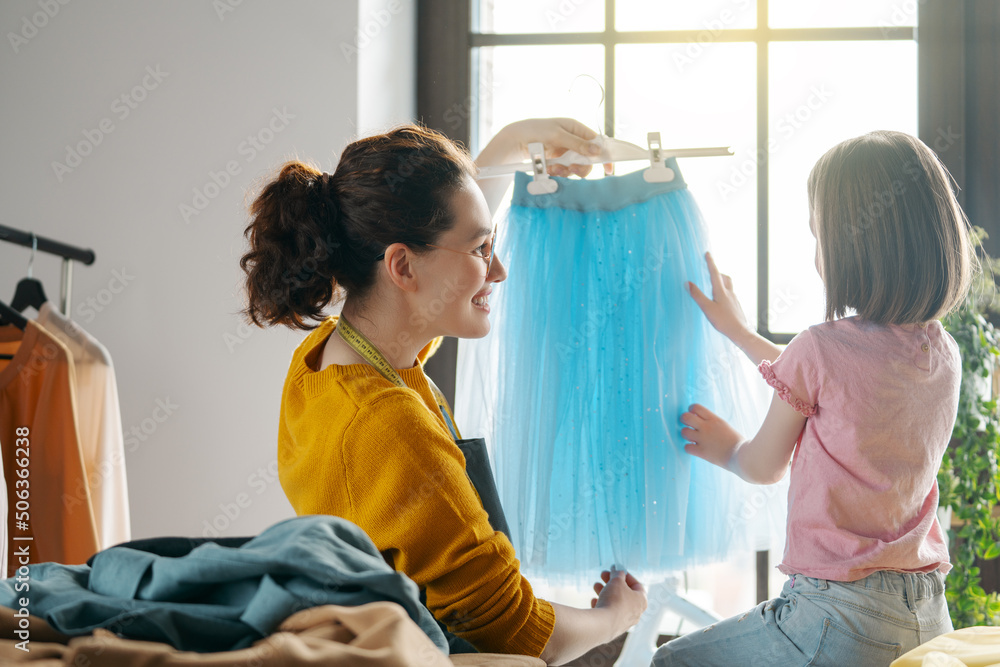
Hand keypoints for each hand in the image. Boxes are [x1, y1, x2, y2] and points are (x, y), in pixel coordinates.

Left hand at [491, 118, 613, 176]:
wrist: (515, 140)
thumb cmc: (536, 131)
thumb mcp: (557, 135)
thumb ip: (577, 144)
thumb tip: (597, 150)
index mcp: (576, 129)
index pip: (597, 142)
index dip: (604, 154)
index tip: (609, 169)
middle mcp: (573, 140)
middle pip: (588, 158)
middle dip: (581, 166)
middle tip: (572, 169)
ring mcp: (565, 152)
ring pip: (576, 167)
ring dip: (568, 171)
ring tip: (555, 169)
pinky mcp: (557, 161)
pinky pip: (565, 170)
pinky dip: (559, 172)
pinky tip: (549, 169)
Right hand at [589, 568, 645, 633]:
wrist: (603, 624)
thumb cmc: (615, 600)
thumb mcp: (617, 580)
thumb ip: (618, 574)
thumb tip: (618, 571)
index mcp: (641, 601)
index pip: (637, 585)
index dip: (626, 575)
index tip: (616, 570)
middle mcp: (636, 612)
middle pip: (624, 594)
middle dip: (613, 583)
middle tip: (603, 575)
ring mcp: (625, 622)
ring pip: (615, 603)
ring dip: (606, 592)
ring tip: (595, 585)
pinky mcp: (614, 628)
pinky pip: (609, 614)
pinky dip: (602, 606)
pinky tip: (594, 601)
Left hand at [680, 403, 744, 470]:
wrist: (743, 456)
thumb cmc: (738, 443)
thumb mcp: (726, 427)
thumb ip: (715, 424)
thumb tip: (706, 423)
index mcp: (714, 420)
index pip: (695, 407)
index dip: (691, 410)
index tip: (694, 415)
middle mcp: (707, 427)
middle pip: (685, 417)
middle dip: (684, 421)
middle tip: (689, 426)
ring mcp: (703, 439)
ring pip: (684, 432)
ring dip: (686, 435)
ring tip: (692, 438)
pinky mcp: (702, 451)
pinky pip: (686, 447)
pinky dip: (689, 448)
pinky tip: (696, 449)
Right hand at [687, 252, 752, 344]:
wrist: (740, 332)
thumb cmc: (723, 321)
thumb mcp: (707, 308)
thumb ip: (697, 295)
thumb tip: (688, 283)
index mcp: (721, 291)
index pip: (714, 273)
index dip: (710, 263)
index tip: (707, 253)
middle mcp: (729, 293)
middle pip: (725, 278)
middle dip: (718, 272)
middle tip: (711, 270)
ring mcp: (734, 300)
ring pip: (729, 286)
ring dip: (722, 281)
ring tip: (714, 285)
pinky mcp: (736, 307)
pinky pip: (730, 295)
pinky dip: (724, 292)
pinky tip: (721, 301)